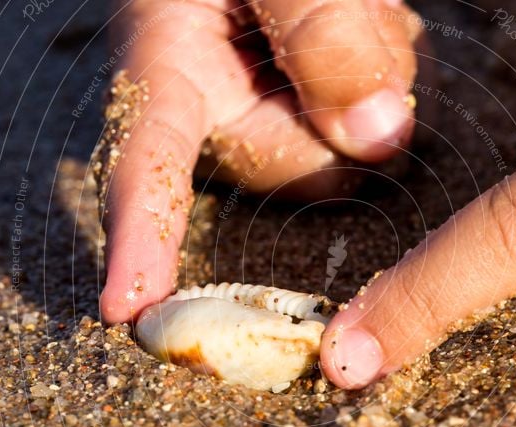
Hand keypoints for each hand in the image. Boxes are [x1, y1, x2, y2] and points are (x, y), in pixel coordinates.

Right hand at [98, 0, 422, 323]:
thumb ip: (320, 27)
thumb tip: (378, 139)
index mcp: (171, 60)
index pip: (147, 159)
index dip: (140, 236)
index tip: (125, 308)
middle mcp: (214, 106)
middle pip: (289, 171)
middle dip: (340, 113)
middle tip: (358, 17)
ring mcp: (266, 115)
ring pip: (341, 156)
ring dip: (375, 84)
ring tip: (360, 11)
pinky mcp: (309, 113)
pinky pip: (370, 136)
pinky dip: (390, 83)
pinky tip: (374, 31)